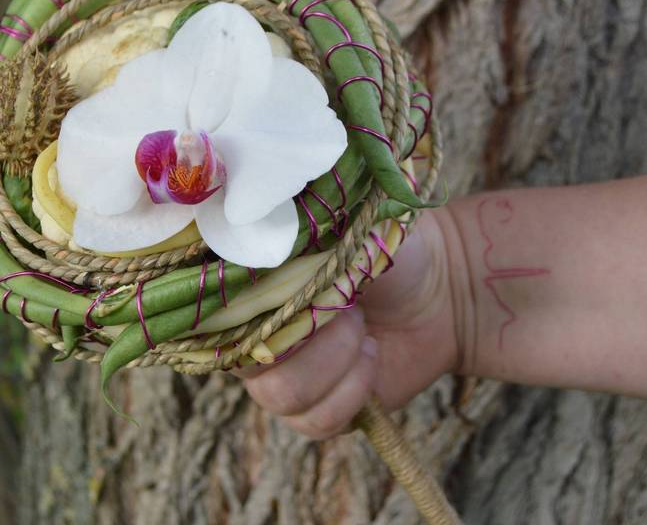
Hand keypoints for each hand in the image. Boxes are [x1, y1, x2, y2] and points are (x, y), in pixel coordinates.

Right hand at [240, 210, 466, 438]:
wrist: (439, 286)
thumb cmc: (382, 245)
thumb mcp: (339, 227)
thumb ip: (291, 238)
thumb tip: (257, 240)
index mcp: (247, 290)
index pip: (207, 315)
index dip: (238, 312)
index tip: (281, 292)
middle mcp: (255, 338)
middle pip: (245, 362)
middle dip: (305, 332)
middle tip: (346, 304)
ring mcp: (284, 377)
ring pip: (281, 394)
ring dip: (334, 360)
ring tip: (362, 330)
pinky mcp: (318, 410)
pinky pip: (315, 420)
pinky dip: (353, 388)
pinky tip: (371, 356)